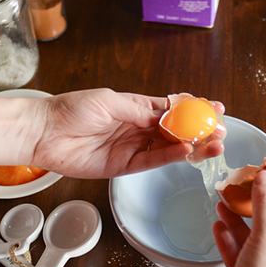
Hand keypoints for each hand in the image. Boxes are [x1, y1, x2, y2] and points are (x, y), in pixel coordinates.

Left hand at [28, 88, 225, 178]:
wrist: (45, 132)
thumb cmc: (72, 109)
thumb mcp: (109, 101)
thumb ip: (141, 109)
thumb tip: (169, 114)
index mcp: (135, 107)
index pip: (172, 109)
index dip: (194, 109)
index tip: (215, 108)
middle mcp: (138, 128)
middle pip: (176, 130)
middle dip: (200, 130)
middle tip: (220, 131)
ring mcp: (132, 147)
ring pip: (169, 148)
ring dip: (192, 146)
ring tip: (214, 144)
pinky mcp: (124, 166)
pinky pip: (153, 161)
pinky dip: (171, 157)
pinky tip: (188, 152)